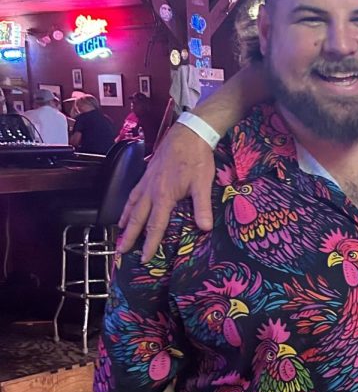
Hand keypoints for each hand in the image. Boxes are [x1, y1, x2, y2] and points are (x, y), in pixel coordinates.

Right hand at [117, 124, 215, 261]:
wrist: (189, 134)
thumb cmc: (197, 158)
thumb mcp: (203, 183)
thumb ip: (202, 206)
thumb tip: (204, 228)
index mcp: (163, 196)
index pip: (154, 226)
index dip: (150, 243)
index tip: (145, 258)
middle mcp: (150, 190)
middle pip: (136, 218)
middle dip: (129, 236)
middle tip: (121, 251)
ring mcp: (146, 181)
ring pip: (131, 205)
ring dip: (125, 220)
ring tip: (120, 233)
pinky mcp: (147, 174)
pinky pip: (133, 193)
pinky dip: (127, 204)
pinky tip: (128, 207)